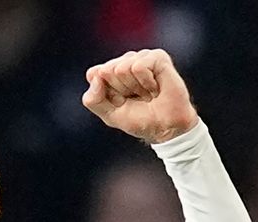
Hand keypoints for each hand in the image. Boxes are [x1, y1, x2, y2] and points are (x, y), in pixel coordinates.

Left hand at [82, 49, 198, 143]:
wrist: (165, 128)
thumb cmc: (139, 120)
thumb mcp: (108, 114)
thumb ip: (92, 99)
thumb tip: (95, 76)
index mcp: (111, 71)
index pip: (93, 74)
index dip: (105, 93)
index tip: (120, 102)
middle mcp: (125, 60)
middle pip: (106, 70)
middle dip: (120, 90)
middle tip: (136, 98)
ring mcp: (142, 57)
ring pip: (121, 68)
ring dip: (134, 88)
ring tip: (147, 93)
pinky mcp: (157, 57)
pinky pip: (138, 67)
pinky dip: (146, 83)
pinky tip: (155, 88)